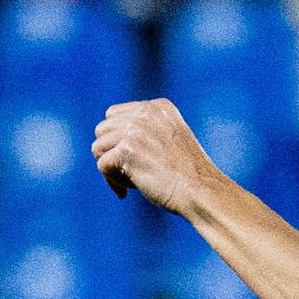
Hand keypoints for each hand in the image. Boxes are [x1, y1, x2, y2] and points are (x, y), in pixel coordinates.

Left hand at [94, 99, 222, 216]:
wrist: (200, 190)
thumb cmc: (188, 175)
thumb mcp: (171, 140)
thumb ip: (148, 132)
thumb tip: (111, 143)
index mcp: (157, 107)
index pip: (115, 115)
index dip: (117, 140)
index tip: (130, 160)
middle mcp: (144, 113)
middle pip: (103, 129)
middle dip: (110, 153)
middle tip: (126, 174)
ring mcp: (134, 131)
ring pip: (98, 147)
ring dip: (109, 168)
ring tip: (128, 182)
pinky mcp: (126, 151)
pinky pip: (102, 165)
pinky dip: (112, 182)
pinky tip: (127, 192)